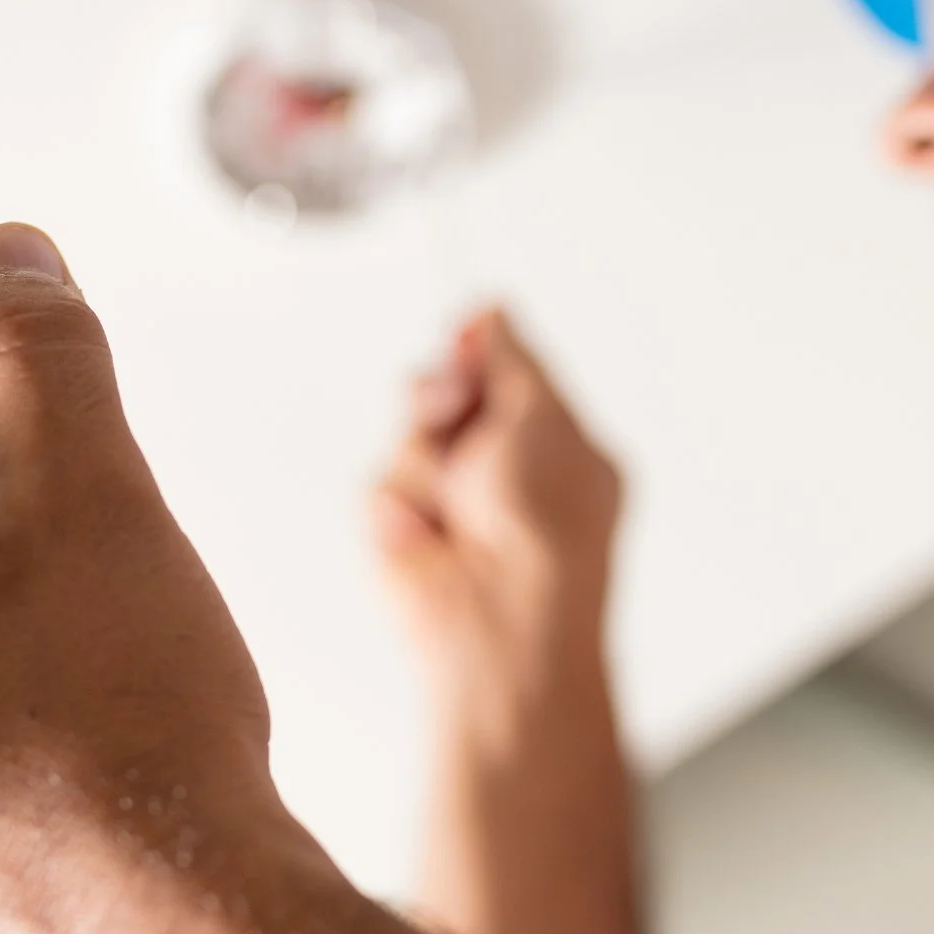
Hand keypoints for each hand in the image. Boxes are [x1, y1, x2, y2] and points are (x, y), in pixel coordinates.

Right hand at [371, 308, 621, 750]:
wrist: (503, 620)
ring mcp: (449, 498)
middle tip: (453, 413)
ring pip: (407, 433)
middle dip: (442, 395)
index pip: (504, 369)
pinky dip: (404, 503)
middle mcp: (498, 466)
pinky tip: (429, 536)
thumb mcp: (546, 421)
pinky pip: (382, 484)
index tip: (467, 336)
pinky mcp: (404, 530)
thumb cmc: (548, 531)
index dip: (478, 347)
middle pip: (442, 389)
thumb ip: (514, 361)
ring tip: (458, 499)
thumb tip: (491, 313)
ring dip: (426, 456)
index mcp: (551, 440)